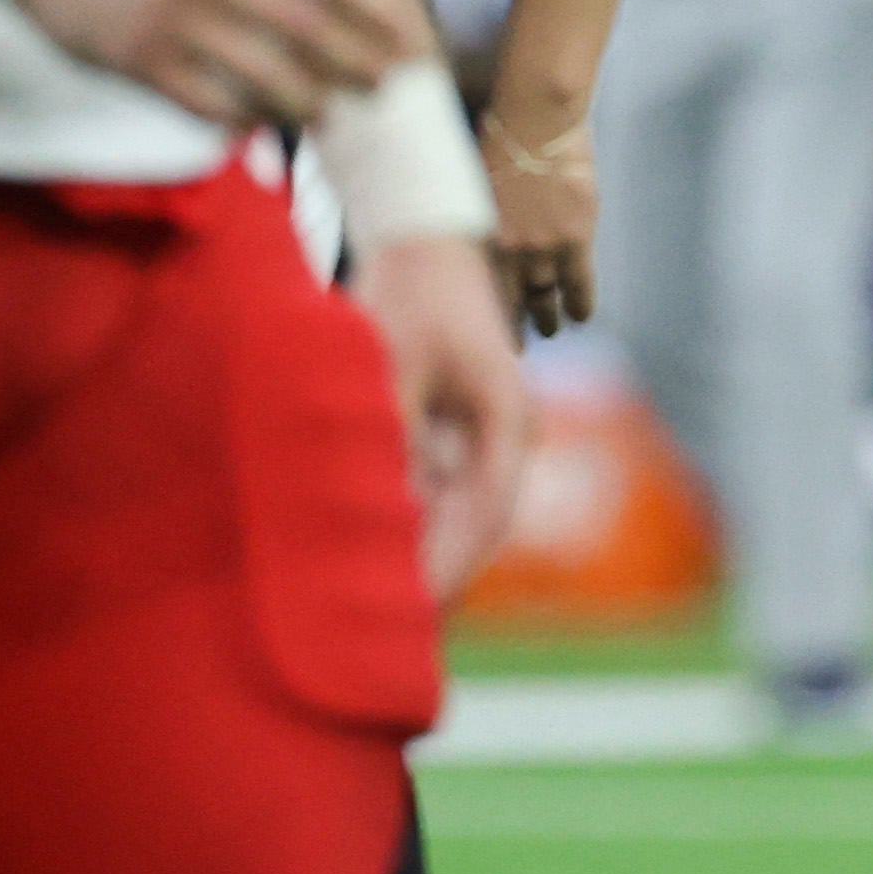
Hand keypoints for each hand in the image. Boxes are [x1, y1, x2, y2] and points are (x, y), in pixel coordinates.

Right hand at [16, 0, 419, 128]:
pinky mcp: (139, 63)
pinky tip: (263, 123)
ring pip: (268, 79)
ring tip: (331, 113)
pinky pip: (211, 106)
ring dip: (311, 103)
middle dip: (361, 65)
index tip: (409, 38)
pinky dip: (246, 119)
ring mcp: (174, 21)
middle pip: (312, 32)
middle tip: (386, 86)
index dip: (380, 13)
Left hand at [352, 230, 531, 599]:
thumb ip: (393, 432)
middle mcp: (504, 434)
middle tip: (391, 637)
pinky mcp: (453, 429)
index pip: (489, 513)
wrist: (424, 236)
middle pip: (476, 524)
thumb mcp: (395, 358)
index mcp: (508, 417)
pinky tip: (365, 553)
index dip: (454, 569)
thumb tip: (385, 504)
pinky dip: (405, 522)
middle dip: (436, 577)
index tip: (418, 614)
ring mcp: (481, 434)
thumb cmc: (411, 291)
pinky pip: (433, 490)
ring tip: (373, 610)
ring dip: (419, 554)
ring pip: (454, 513)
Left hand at [484, 91, 597, 336]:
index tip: (488, 336)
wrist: (537, 121)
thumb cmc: (499, 139)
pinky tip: (582, 317)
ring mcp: (545, 246)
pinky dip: (581, 302)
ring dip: (550, 318)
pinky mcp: (577, 236)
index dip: (488, 317)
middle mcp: (509, 251)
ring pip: (546, 296)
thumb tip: (477, 237)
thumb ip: (480, 217)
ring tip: (553, 330)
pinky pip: (580, 281)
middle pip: (512, 300)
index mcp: (480, 237)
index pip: (482, 292)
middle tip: (518, 344)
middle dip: (516, 325)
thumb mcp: (476, 183)